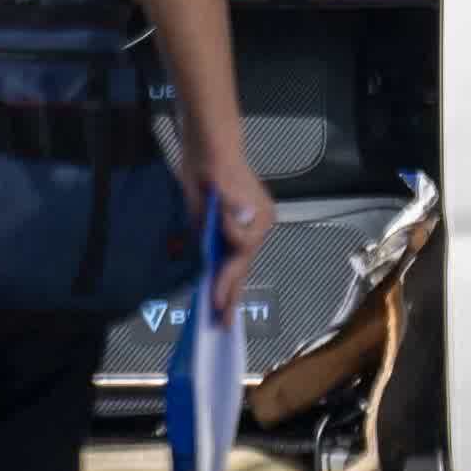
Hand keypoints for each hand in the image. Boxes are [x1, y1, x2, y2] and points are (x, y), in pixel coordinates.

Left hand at [196, 149, 276, 328]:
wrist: (211, 147)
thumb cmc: (212, 163)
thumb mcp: (215, 184)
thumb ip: (226, 209)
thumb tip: (238, 231)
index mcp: (257, 216)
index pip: (240, 252)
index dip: (227, 276)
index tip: (217, 298)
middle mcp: (258, 225)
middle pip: (243, 264)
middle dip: (232, 294)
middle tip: (224, 323)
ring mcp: (251, 228)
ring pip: (241, 264)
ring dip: (232, 289)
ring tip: (224, 317)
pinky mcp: (240, 228)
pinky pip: (234, 257)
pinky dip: (228, 275)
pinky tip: (220, 293)